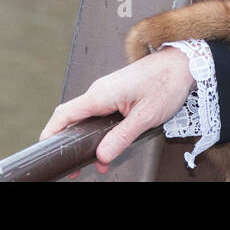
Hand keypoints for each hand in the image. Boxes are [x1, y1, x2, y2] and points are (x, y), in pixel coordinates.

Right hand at [39, 46, 194, 176]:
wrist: (183, 63)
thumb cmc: (167, 82)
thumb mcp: (146, 116)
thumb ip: (122, 137)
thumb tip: (102, 156)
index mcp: (101, 94)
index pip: (65, 114)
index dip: (51, 132)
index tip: (46, 150)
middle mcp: (99, 91)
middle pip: (73, 118)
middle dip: (70, 142)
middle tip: (74, 167)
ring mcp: (107, 91)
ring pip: (87, 118)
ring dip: (87, 139)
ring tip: (94, 163)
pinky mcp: (116, 93)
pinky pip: (99, 114)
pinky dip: (99, 132)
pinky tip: (109, 148)